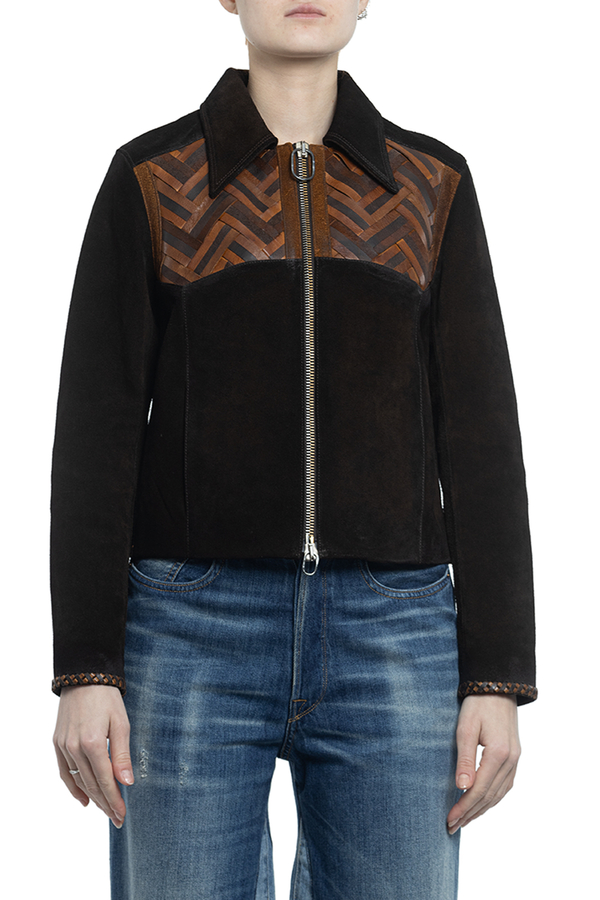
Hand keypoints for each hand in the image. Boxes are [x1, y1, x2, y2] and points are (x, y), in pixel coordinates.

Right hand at [53, 684, 133, 828]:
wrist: (85, 677)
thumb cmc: (107, 698)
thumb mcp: (122, 723)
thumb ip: (122, 754)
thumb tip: (126, 783)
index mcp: (93, 742)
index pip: (105, 780)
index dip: (114, 800)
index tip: (122, 815)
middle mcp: (75, 747)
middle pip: (91, 784)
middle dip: (105, 804)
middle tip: (117, 819)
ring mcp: (63, 746)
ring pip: (78, 780)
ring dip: (92, 797)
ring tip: (105, 810)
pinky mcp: (57, 743)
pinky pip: (64, 771)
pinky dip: (73, 787)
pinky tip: (84, 799)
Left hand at [447, 694, 519, 834]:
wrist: (498, 686)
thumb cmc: (478, 704)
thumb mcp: (466, 728)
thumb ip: (465, 758)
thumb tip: (462, 787)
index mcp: (499, 753)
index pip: (479, 790)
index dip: (464, 807)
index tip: (449, 819)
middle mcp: (511, 760)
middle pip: (490, 796)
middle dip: (471, 813)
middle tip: (452, 827)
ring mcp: (516, 759)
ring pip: (500, 794)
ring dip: (482, 809)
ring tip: (465, 820)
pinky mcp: (515, 756)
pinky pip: (505, 785)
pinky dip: (493, 798)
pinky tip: (482, 804)